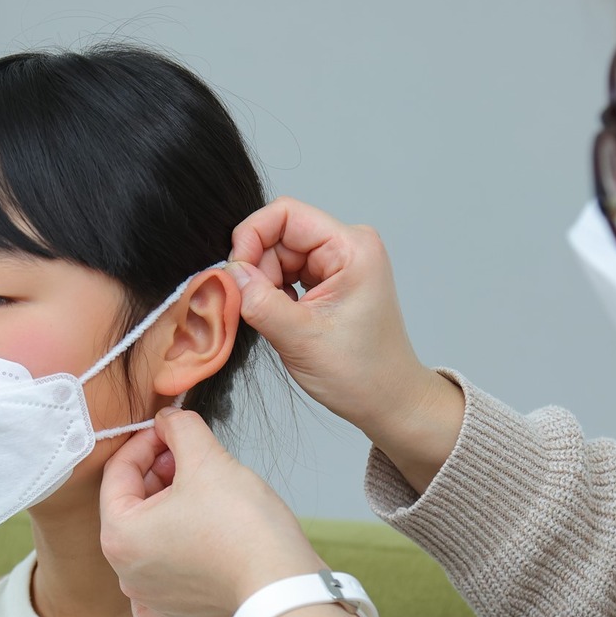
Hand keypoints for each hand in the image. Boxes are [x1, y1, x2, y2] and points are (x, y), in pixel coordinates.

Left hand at [100, 407, 325, 616]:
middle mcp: (126, 572)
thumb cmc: (244, 528)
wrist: (281, 582)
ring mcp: (149, 597)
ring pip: (147, 538)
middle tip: (190, 456)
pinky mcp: (175, 613)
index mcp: (120, 535)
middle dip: (158, 474)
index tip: (170, 430)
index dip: (147, 441)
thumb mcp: (207, 458)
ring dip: (168, 509)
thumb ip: (180, 428)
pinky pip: (160, 580)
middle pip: (132, 505)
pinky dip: (171, 557)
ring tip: (201, 490)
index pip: (120, 472)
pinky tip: (190, 541)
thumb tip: (168, 419)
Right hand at [228, 197, 463, 489]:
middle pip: (278, 235)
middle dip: (256, 268)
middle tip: (249, 307)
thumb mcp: (301, 339)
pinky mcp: (329, 281)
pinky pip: (286, 273)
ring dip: (263, 285)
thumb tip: (227, 274)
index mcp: (352, 247)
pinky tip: (278, 319)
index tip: (235, 274)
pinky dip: (272, 294)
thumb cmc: (362, 374)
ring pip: (277, 256)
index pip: (285, 214)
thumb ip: (259, 301)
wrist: (389, 401)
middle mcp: (347, 246)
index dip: (251, 237)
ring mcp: (338, 263)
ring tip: (271, 321)